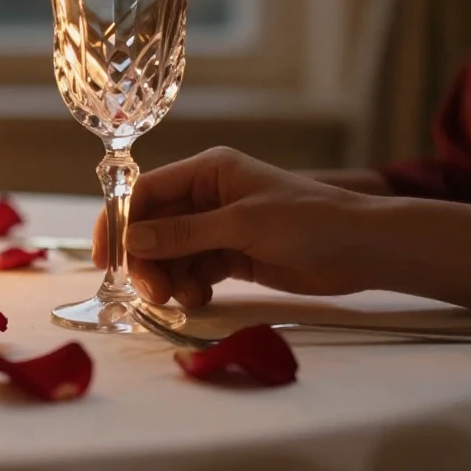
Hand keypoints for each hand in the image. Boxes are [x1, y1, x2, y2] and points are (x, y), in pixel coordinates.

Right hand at [96, 147, 373, 309]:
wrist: (364, 250)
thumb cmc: (310, 221)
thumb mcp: (242, 225)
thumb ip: (185, 233)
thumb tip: (132, 241)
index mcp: (207, 171)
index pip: (145, 192)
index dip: (120, 222)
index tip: (106, 259)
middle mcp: (207, 196)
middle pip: (154, 227)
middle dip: (147, 259)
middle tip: (150, 292)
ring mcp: (218, 227)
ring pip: (171, 254)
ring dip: (168, 277)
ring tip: (182, 299)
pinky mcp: (232, 256)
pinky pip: (194, 270)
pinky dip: (189, 286)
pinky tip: (198, 299)